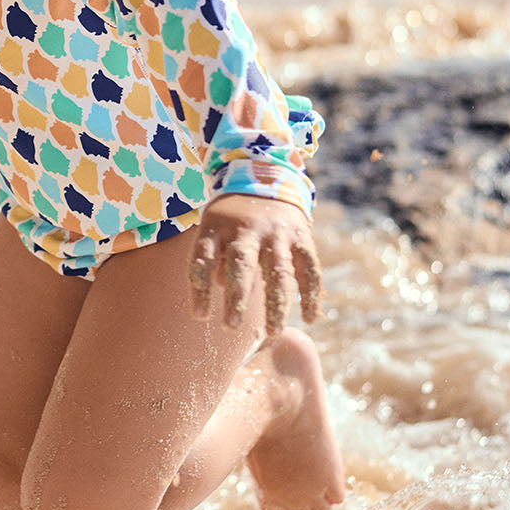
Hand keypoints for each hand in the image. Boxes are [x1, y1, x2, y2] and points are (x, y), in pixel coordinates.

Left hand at [188, 194, 321, 334]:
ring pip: (278, 271)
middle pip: (241, 264)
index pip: (203, 259)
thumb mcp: (214, 230)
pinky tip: (309, 318)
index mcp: (217, 226)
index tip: (199, 317)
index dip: (200, 288)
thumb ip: (214, 260)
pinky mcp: (300, 236)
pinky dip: (310, 294)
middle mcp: (247, 229)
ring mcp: (276, 233)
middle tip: (230, 328)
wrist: (266, 177)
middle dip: (236, 298)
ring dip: (276, 304)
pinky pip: (308, 268)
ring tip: (272, 333)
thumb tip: (220, 289)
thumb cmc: (231, 218)